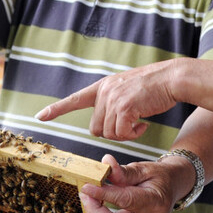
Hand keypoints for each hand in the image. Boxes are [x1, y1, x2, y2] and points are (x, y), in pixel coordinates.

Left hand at [37, 60, 179, 140]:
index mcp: (102, 87)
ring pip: (109, 133)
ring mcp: (113, 98)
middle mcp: (104, 91)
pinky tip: (144, 124)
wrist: (172, 78)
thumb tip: (107, 127)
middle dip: (112, 132)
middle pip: (96, 128)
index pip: (74, 99)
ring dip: (124, 134)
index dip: (57, 109)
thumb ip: (112, 103)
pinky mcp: (124, 107)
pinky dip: (133, 134)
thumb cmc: (153, 87)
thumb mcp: (126, 90)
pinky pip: (121, 133)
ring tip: (139, 122)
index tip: (40, 116)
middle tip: (131, 126)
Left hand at [80, 155, 177, 212]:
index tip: (86, 187)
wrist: (170, 189)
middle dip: (95, 212)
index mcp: (154, 202)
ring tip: (90, 206)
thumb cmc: (156, 178)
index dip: (102, 194)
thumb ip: (123, 171)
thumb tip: (105, 162)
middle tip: (85, 196)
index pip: (125, 200)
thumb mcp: (142, 170)